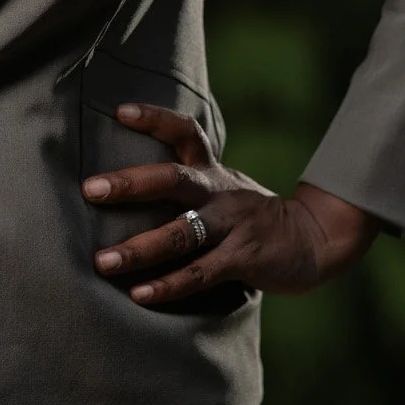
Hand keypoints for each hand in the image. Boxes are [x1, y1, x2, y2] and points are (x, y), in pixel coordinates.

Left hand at [81, 102, 380, 305]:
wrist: (314, 238)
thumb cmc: (251, 216)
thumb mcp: (223, 188)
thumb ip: (186, 184)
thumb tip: (124, 184)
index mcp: (213, 171)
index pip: (185, 131)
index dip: (154, 118)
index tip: (119, 111)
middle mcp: (219, 192)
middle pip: (173, 179)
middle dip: (130, 183)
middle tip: (90, 189)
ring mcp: (232, 224)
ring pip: (180, 233)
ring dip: (139, 248)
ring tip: (103, 261)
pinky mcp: (243, 257)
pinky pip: (200, 272)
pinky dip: (168, 285)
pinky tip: (139, 294)